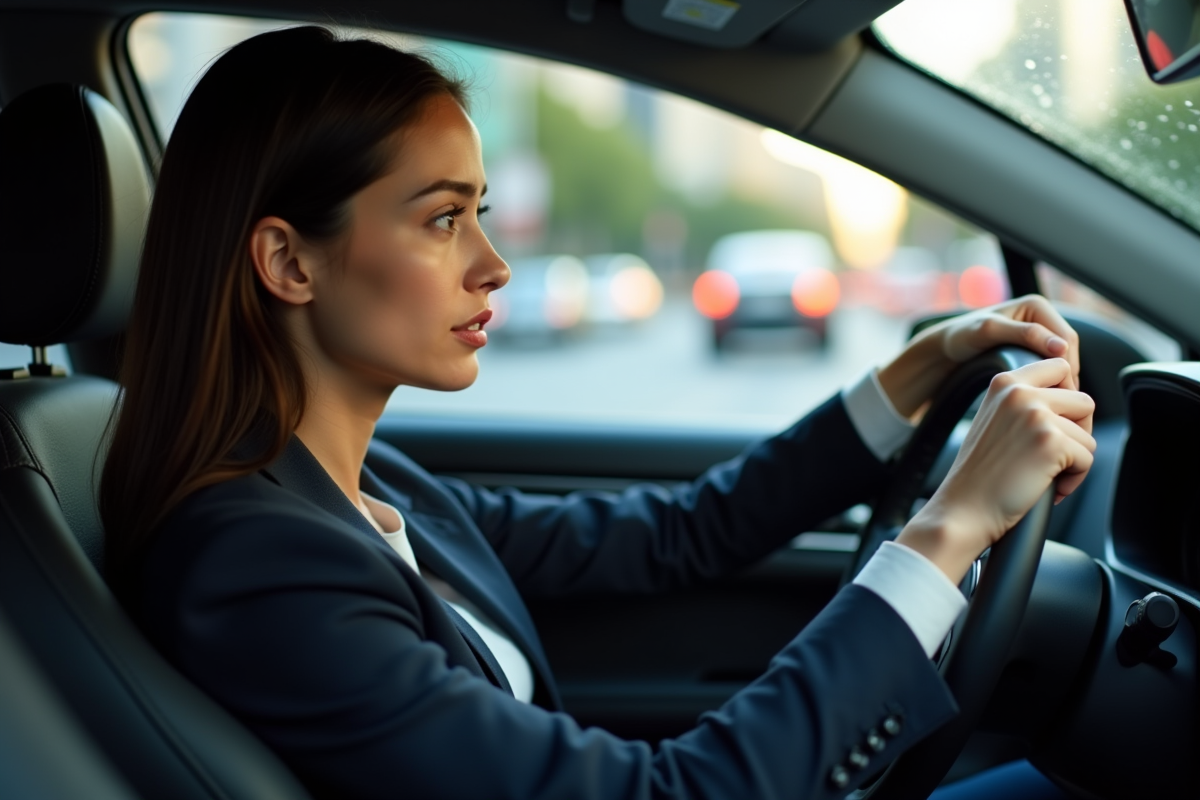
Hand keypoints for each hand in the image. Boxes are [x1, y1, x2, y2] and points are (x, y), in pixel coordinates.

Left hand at [878, 295, 1081, 418]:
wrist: (948, 345)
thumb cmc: (963, 336)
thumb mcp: (990, 332)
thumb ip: (1025, 335)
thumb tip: (1061, 347)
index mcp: (1037, 305)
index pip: (1067, 339)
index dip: (1067, 367)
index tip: (1060, 394)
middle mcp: (1042, 315)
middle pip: (1069, 351)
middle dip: (1066, 375)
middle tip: (1059, 403)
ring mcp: (1040, 331)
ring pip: (1063, 360)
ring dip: (1061, 380)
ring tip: (1053, 404)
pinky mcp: (1035, 346)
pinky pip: (1052, 364)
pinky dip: (1052, 379)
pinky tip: (1044, 397)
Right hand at [895, 358, 1095, 583]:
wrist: (963, 508)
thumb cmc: (980, 473)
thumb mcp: (996, 420)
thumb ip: (1026, 401)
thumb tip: (1073, 393)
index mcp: (1004, 382)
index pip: (1060, 367)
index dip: (1068, 399)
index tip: (1055, 425)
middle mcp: (1019, 391)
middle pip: (1083, 401)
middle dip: (1078, 432)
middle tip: (1054, 455)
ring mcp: (1035, 415)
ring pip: (1088, 435)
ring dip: (1075, 460)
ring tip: (1043, 475)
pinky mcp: (1051, 442)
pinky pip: (1088, 458)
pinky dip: (1074, 480)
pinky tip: (1047, 488)